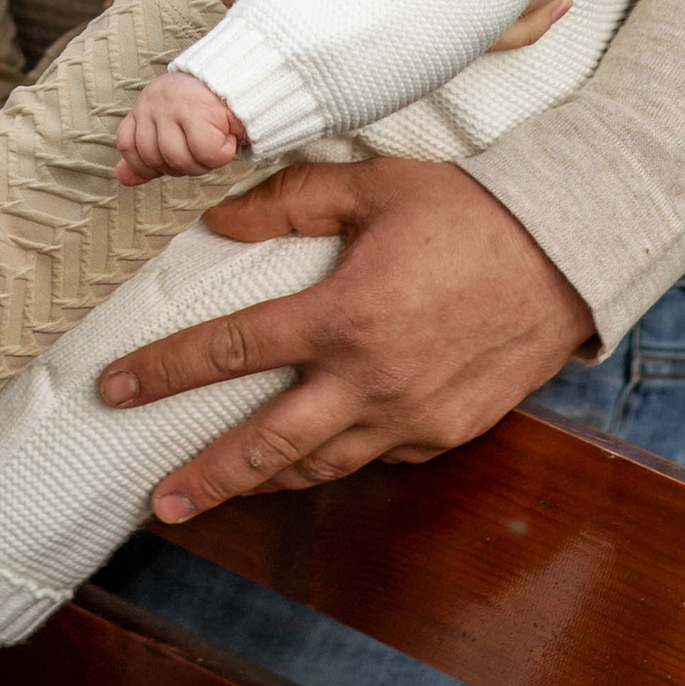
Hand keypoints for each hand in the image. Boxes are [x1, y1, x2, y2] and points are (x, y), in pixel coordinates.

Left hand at [96, 154, 592, 519]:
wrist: (569, 252)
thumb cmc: (470, 208)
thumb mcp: (375, 185)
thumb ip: (288, 201)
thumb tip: (215, 222)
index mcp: (344, 316)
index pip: (232, 350)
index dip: (164, 372)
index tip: (114, 389)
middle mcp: (371, 380)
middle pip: (266, 446)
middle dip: (205, 477)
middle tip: (155, 500)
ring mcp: (411, 418)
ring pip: (320, 466)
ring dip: (262, 483)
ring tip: (216, 493)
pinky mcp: (445, 434)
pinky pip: (377, 457)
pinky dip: (338, 457)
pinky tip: (313, 455)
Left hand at [117, 68, 246, 186]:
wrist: (243, 73)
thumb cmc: (208, 105)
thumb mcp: (171, 129)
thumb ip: (147, 155)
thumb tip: (123, 178)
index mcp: (145, 105)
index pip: (128, 145)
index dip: (147, 163)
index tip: (170, 161)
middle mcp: (154, 101)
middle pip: (155, 159)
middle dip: (183, 165)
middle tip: (202, 148)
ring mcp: (175, 105)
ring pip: (179, 160)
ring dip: (204, 162)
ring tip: (217, 142)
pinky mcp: (202, 109)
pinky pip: (206, 153)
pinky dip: (222, 154)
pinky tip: (228, 137)